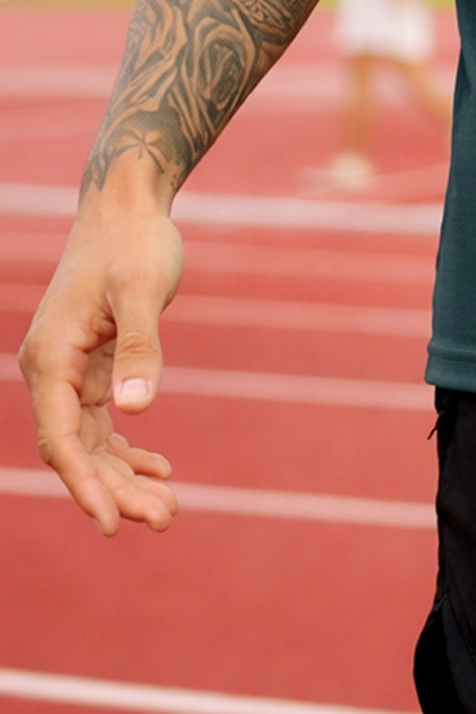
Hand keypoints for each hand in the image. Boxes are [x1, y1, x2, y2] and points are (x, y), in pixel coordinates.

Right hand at [18, 200, 184, 534]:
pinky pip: (104, 423)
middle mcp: (52, 372)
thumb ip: (141, 346)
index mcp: (50, 358)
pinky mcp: (93, 367)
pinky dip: (129, 449)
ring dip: (126, 478)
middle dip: (117, 491)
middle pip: (79, 452)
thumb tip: (137, 410)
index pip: (61, 441)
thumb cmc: (134, 241)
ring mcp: (70, 372)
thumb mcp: (143, 288)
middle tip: (166, 520)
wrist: (126, 205)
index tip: (113, 524)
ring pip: (92, 444)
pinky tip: (161, 468)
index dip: (85, 486)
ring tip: (170, 510)